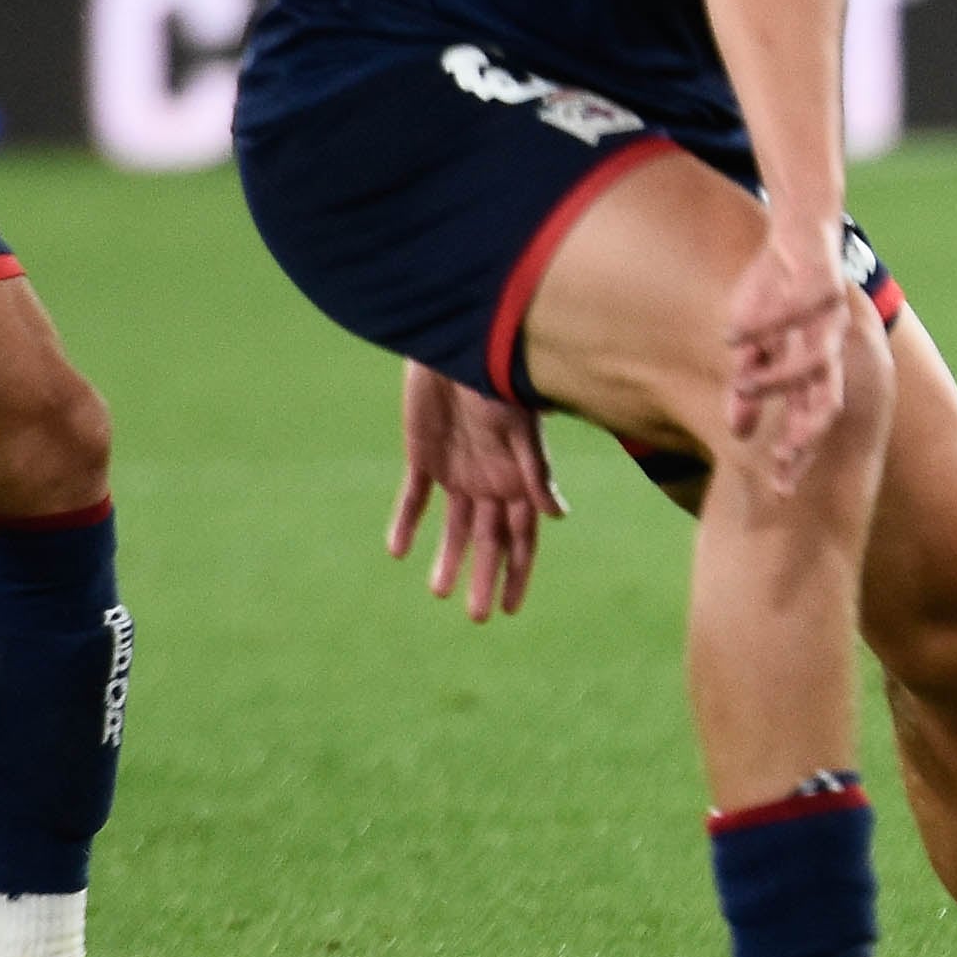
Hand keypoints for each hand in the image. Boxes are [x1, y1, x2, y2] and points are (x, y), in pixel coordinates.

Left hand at [386, 361, 564, 621]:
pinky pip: (415, 497)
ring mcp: (458, 470)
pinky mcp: (423, 455)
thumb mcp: (520, 428)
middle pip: (490, 540)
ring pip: (455, 526)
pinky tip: (398, 550)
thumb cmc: (498, 379)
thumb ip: (535, 471)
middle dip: (486, 577)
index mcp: (518, 479)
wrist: (456, 341)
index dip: (518, 572)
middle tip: (478, 616)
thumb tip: (557, 516)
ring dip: (449, 557)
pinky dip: (407, 522)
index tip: (511, 608)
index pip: (521, 537)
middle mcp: (491, 481)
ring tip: (437, 590)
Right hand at [724, 222, 853, 494]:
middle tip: (783, 462)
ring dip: (780, 376)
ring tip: (744, 384)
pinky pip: (796, 307)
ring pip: (817, 358)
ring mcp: (832, 317)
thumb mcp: (755, 346)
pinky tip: (734, 334)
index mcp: (816, 367)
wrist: (800, 230)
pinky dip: (766, 322)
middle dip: (807, 433)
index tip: (779, 490)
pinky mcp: (824, 281)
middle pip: (828, 400)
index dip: (798, 456)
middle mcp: (831, 348)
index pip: (811, 422)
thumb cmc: (778, 292)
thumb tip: (738, 433)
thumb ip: (749, 388)